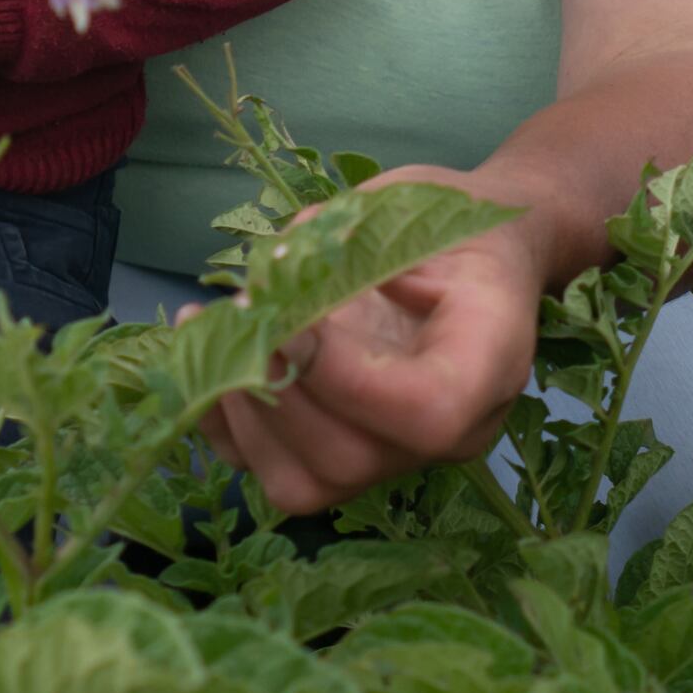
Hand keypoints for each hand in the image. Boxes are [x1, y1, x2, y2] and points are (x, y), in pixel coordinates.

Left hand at [201, 171, 545, 514]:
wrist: (482, 258)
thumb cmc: (458, 225)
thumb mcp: (425, 208)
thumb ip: (355, 241)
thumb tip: (271, 273)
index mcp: (488, 365)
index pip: (424, 414)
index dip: (346, 379)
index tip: (296, 320)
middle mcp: (446, 433)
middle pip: (352, 460)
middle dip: (279, 393)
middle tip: (248, 319)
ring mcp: (391, 453)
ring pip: (304, 484)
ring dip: (243, 412)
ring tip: (221, 333)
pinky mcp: (342, 451)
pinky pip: (272, 471)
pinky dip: (224, 424)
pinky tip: (204, 358)